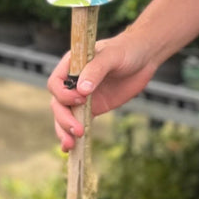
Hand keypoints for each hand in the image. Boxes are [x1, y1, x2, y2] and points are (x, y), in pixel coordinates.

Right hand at [48, 29, 159, 151]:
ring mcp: (81, 97)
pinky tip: (71, 148)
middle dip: (64, 119)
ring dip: (64, 131)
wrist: (143, 58)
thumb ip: (96, 70)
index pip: (56, 82)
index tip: (81, 98)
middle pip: (58, 103)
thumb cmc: (126, 50)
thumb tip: (82, 90)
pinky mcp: (92, 108)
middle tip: (77, 130)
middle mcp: (72, 82)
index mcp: (71, 65)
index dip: (63, 94)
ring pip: (64, 116)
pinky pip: (78, 122)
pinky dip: (73, 135)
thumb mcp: (112, 56)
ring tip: (70, 145)